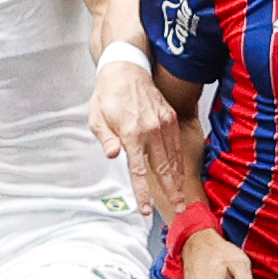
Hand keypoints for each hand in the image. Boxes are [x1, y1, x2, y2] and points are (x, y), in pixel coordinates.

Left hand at [88, 52, 192, 213]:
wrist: (126, 69)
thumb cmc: (108, 95)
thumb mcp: (96, 117)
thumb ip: (105, 138)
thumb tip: (111, 155)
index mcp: (131, 132)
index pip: (138, 170)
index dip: (143, 192)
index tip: (146, 209)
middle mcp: (151, 129)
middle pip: (163, 168)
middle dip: (170, 191)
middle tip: (178, 209)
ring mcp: (164, 123)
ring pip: (173, 158)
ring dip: (177, 180)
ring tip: (181, 198)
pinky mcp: (170, 118)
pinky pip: (177, 145)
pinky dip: (179, 162)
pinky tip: (179, 175)